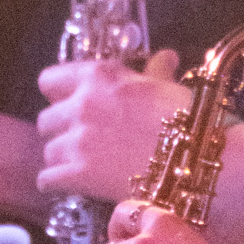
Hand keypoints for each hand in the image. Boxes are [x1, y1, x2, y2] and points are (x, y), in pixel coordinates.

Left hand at [35, 50, 187, 203]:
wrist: (197, 161)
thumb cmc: (189, 120)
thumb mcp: (168, 89)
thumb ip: (155, 73)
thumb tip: (164, 58)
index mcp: (99, 77)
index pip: (49, 80)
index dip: (60, 94)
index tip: (73, 104)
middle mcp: (81, 105)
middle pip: (46, 120)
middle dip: (61, 131)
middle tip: (83, 140)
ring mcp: (77, 141)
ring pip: (48, 151)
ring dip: (62, 159)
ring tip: (83, 166)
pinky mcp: (78, 175)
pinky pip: (47, 179)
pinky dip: (57, 184)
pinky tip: (73, 186)